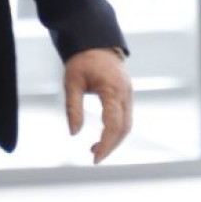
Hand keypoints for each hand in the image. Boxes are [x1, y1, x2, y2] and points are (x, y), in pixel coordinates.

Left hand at [64, 49, 132, 164]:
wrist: (95, 42)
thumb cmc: (82, 61)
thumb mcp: (71, 83)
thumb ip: (73, 108)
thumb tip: (74, 133)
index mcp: (113, 90)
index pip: (113, 124)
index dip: (106, 144)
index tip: (95, 158)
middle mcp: (125, 93)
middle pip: (124, 128)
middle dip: (111, 146)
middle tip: (94, 158)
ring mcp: (128, 94)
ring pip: (127, 125)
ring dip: (114, 140)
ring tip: (95, 150)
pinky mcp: (126, 95)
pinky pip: (125, 117)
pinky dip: (116, 131)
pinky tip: (102, 137)